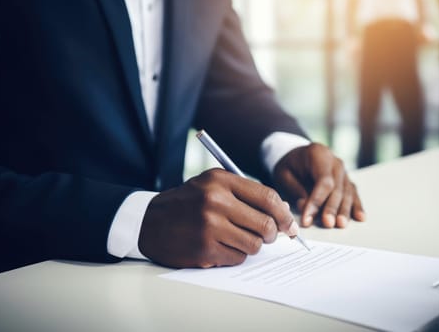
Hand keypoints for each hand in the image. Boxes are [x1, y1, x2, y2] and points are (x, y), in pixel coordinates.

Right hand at [138, 169, 298, 267]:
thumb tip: (283, 212)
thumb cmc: (187, 203)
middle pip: (265, 223)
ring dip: (252, 245)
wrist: (149, 222)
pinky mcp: (204, 249)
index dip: (284, 213)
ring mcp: (209, 226)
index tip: (289, 224)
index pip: (267, 197)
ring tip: (238, 239)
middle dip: (273, 233)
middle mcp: (215, 201)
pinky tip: (221, 246)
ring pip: (254, 244)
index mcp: (220, 181)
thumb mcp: (211, 185)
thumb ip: (245, 194)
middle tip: (269, 236)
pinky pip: (238, 257)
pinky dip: (235, 255)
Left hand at [273, 143, 364, 228]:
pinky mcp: (347, 181)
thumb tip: (304, 206)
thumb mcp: (284, 173)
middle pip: (337, 188)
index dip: (317, 201)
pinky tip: (360, 217)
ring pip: (347, 193)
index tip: (308, 218)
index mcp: (318, 154)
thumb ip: (295, 188)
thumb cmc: (290, 165)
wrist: (299, 155)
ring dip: (344, 210)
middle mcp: (335, 162)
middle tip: (327, 223)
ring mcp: (343, 171)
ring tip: (341, 224)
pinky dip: (356, 206)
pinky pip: (353, 193)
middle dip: (332, 208)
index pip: (323, 181)